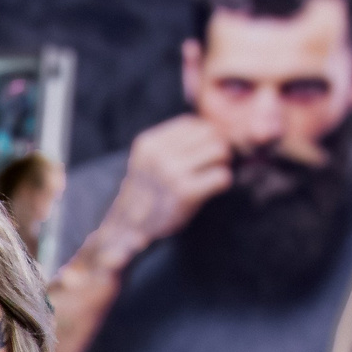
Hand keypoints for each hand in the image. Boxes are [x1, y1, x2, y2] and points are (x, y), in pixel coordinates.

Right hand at [94, 115, 232, 259]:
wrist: (129, 228)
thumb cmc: (148, 192)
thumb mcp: (150, 159)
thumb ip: (174, 141)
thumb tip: (216, 127)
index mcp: (148, 143)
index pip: (193, 124)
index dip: (204, 137)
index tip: (200, 153)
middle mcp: (158, 154)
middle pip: (210, 134)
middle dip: (215, 148)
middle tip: (208, 166)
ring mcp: (171, 173)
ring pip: (219, 151)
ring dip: (220, 164)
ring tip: (208, 176)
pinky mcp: (185, 192)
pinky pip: (222, 176)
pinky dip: (221, 183)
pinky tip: (208, 191)